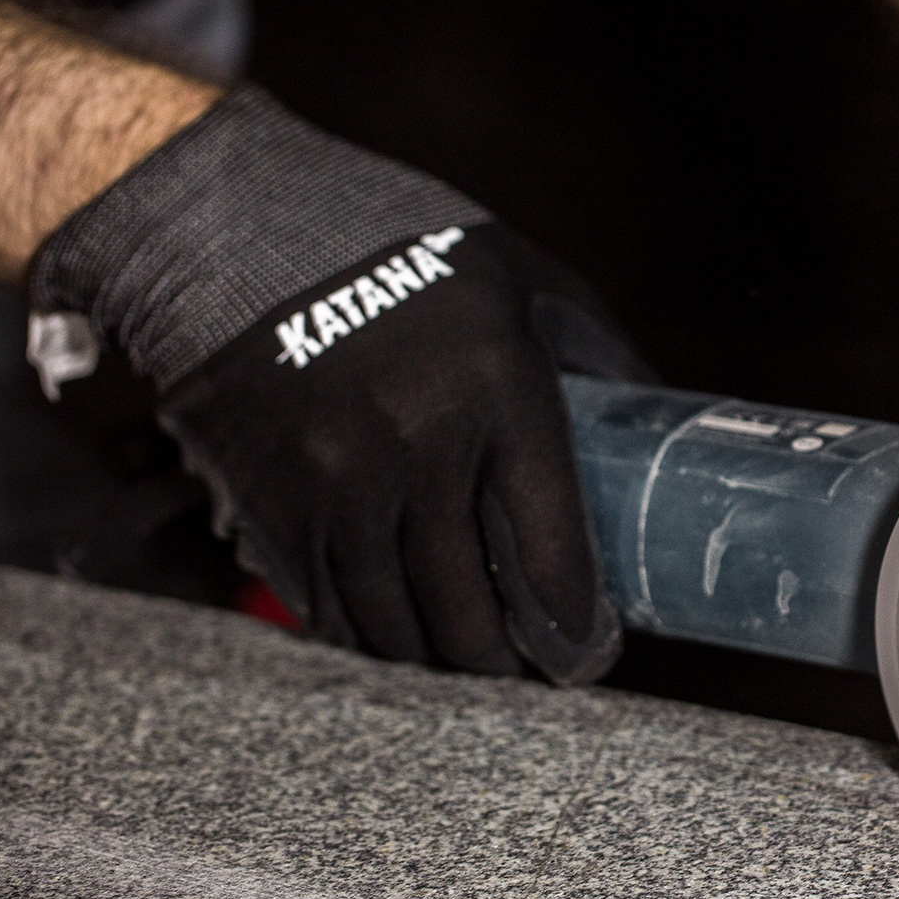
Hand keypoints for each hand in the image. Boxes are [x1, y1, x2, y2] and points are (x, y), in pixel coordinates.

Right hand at [31, 88, 640, 682]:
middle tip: (522, 668)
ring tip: (458, 657)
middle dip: (503, 660)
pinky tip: (388, 628)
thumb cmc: (406, 248)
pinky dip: (362, 630)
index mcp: (501, 393)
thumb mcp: (526, 279)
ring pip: (393, 622)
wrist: (237, 230)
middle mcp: (419, 450)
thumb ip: (598, 353)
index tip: (589, 656)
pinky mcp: (269, 504)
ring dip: (432, 657)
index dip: (575, 626)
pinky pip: (324, 606)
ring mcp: (336, 484)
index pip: (551, 550)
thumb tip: (661, 422)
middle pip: (469, 609)